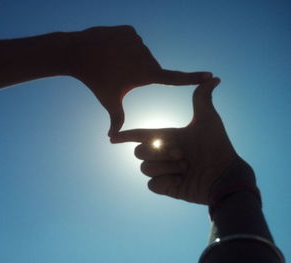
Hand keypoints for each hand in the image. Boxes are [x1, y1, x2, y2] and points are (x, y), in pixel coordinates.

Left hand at [68, 25, 211, 135]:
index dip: (192, 78)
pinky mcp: (130, 31)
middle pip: (149, 67)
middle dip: (137, 72)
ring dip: (129, 59)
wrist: (78, 53)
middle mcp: (146, 56)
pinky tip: (110, 50)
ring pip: (139, 54)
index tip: (210, 75)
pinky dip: (123, 47)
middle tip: (118, 73)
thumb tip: (111, 138)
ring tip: (112, 62)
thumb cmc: (95, 80)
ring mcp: (138, 40)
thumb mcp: (109, 100)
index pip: (174, 78)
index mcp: (145, 74)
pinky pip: (131, 42)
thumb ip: (116, 119)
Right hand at [111, 78, 255, 203]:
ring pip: (145, 168)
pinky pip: (152, 184)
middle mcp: (163, 154)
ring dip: (166, 167)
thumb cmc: (218, 146)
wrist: (224, 174)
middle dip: (159, 151)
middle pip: (139, 152)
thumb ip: (203, 97)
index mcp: (168, 137)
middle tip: (181, 154)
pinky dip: (167, 181)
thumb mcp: (208, 119)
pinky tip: (183, 180)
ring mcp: (163, 172)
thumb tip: (214, 77)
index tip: (112, 137)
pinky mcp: (165, 188)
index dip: (126, 136)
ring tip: (186, 168)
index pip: (141, 135)